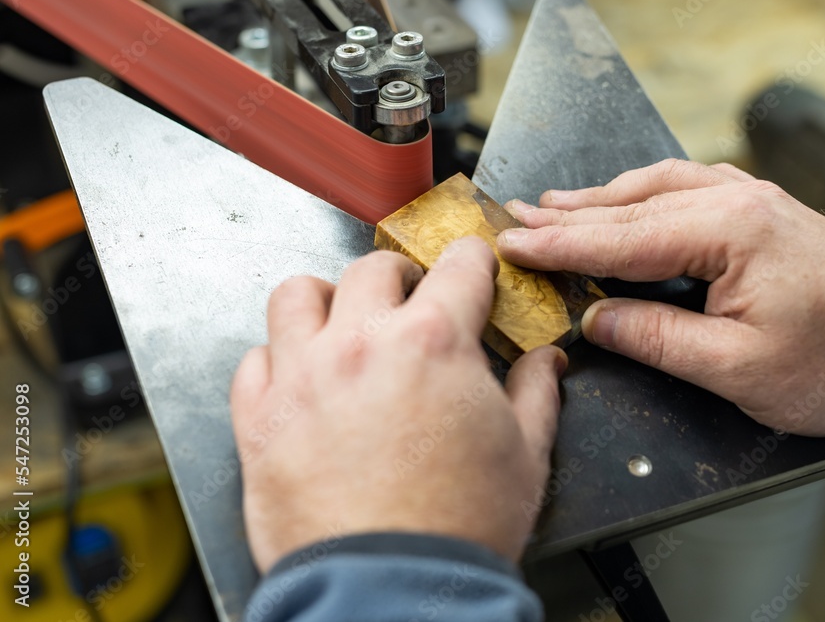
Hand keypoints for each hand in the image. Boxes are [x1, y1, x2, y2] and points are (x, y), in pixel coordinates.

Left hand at [230, 237, 566, 572]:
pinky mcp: (259, 418)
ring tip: (341, 323)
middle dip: (400, 277)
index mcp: (434, 341)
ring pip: (297, 295)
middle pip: (373, 268)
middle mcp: (362, 343)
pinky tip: (300, 379)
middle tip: (410, 302)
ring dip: (325, 300)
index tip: (470, 267)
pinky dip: (277, 359)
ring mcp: (303, 376)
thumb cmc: (457, 529)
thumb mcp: (526, 454)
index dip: (472, 261)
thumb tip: (544, 362)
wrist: (393, 590)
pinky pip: (255, 359)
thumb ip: (534, 393)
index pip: (457, 266)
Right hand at [497, 159, 824, 443]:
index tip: (514, 244)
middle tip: (516, 217)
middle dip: (569, 214)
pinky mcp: (762, 210)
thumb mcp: (734, 368)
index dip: (561, 245)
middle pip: (634, 204)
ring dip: (602, 198)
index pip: (623, 238)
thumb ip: (656, 337)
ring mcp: (754, 199)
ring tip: (553, 206)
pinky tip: (626, 200)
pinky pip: (688, 188)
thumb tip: (594, 320)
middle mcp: (741, 200)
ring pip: (658, 187)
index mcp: (733, 232)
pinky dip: (644, 195)